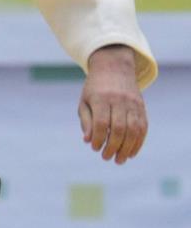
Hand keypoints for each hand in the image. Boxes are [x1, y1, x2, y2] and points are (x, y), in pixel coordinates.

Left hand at [78, 45, 147, 163]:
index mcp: (101, 98)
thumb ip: (86, 121)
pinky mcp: (141, 106)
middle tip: (106, 158)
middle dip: (113, 147)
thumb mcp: (84, 102)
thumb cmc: (95, 89)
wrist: (114, 67)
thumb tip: (88, 141)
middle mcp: (119, 100)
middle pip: (119, 128)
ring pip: (134, 129)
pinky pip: (143, 127)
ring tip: (120, 159)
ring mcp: (132, 103)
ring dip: (127, 148)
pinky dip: (139, 142)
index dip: (99, 139)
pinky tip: (132, 153)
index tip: (95, 148)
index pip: (102, 123)